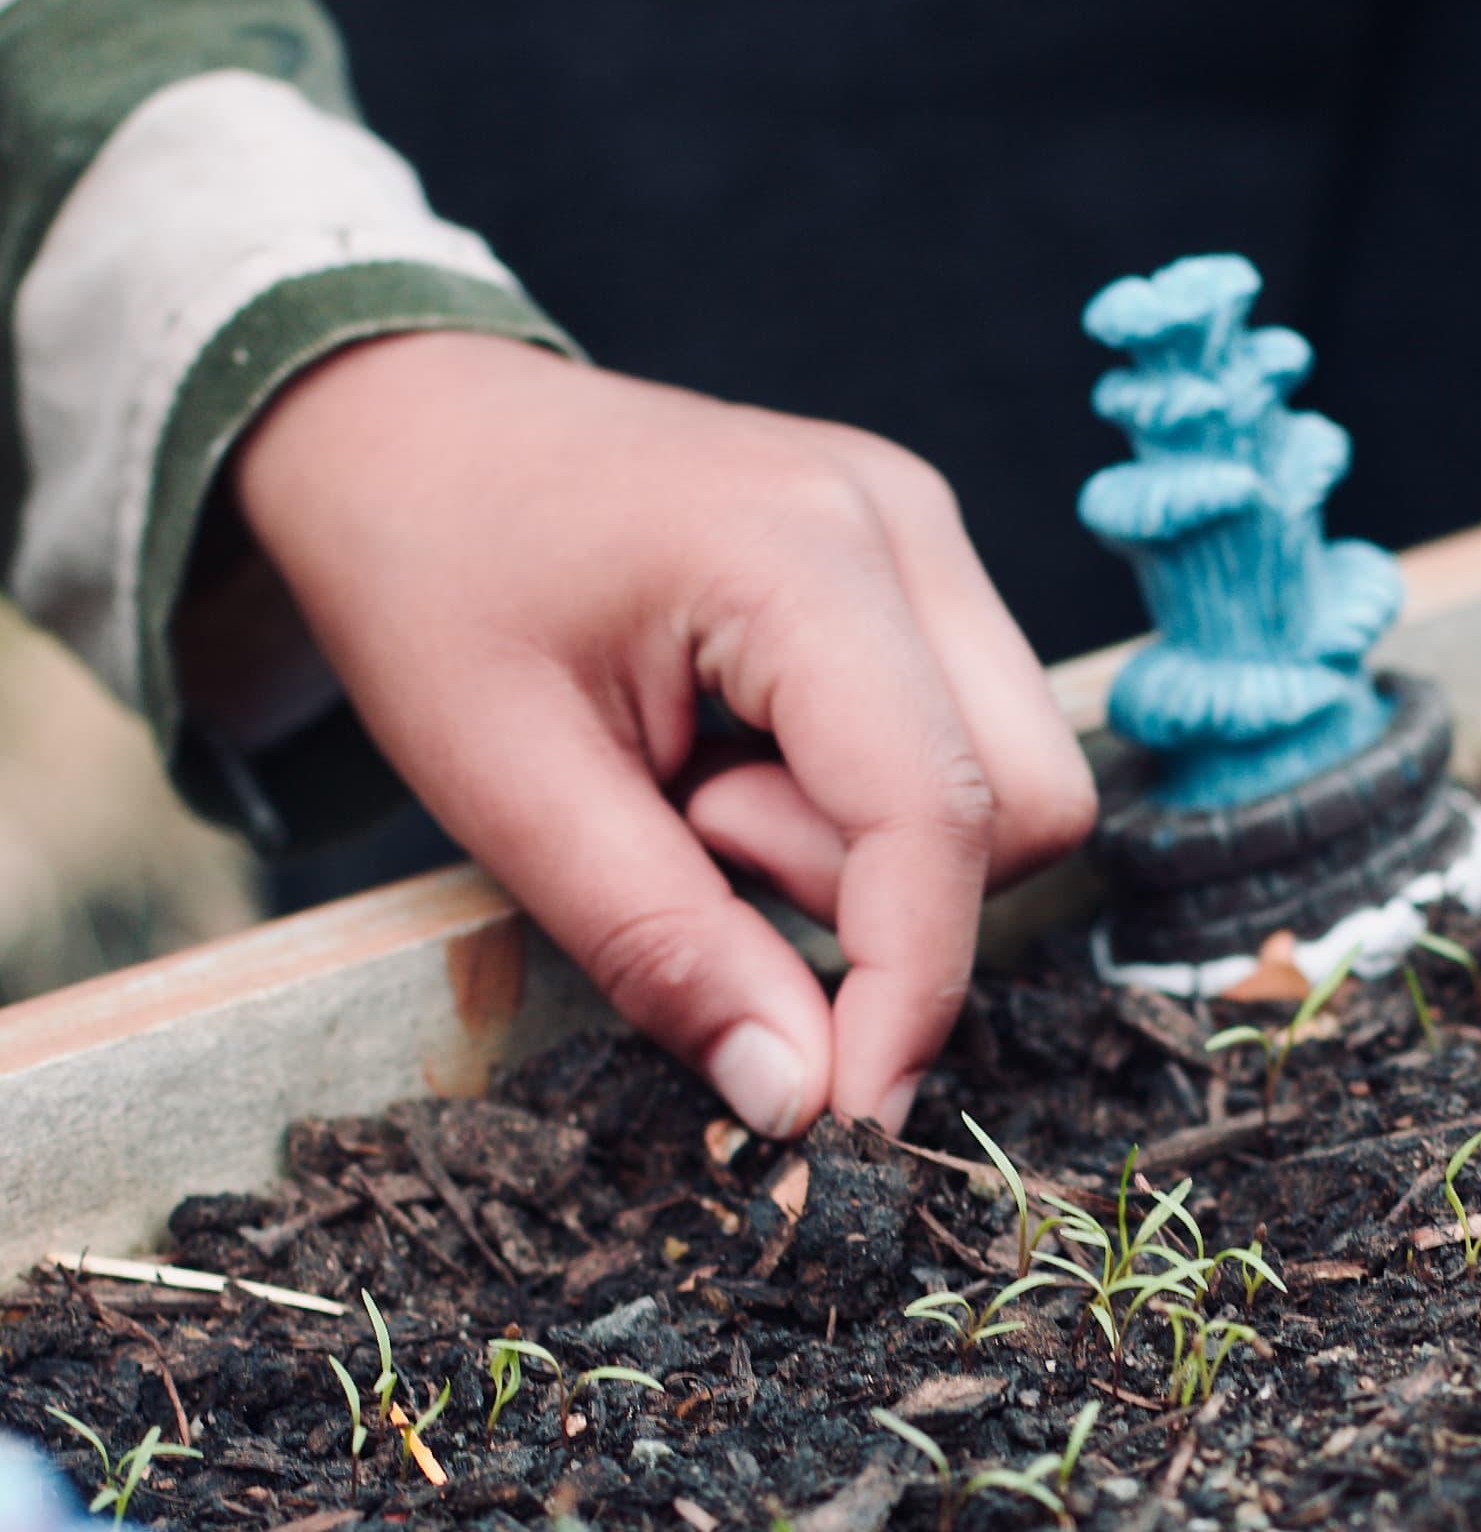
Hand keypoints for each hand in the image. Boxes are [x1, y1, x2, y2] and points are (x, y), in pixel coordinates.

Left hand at [227, 334, 1098, 1133]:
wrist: (402, 420)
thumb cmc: (428, 579)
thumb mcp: (501, 786)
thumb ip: (662, 944)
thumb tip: (797, 1097)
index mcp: (800, 550)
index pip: (939, 811)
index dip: (910, 986)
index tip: (841, 1112)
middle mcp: (902, 520)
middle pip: (1027, 801)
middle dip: (882, 892)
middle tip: (700, 846)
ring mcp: (927, 526)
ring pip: (1016, 776)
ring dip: (868, 844)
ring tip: (705, 793)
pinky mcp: (920, 556)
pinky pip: (968, 733)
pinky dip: (865, 794)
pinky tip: (741, 753)